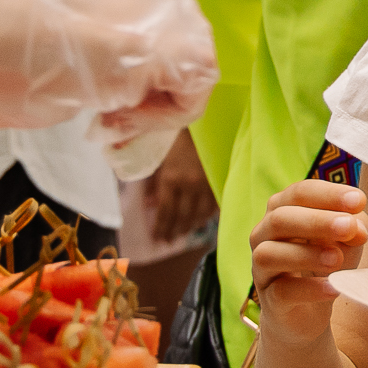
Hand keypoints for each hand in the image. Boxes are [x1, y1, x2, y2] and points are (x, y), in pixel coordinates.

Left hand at [147, 127, 216, 242]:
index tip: (157, 238)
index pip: (165, 211)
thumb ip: (154, 184)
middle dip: (174, 231)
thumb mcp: (161, 160)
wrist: (204, 125)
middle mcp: (188, 184)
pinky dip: (206, 216)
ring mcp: (206, 183)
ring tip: (183, 234)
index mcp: (170, 178)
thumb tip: (149, 206)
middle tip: (169, 242)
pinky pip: (213, 205)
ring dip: (190, 227)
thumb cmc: (177, 141)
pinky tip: (201, 221)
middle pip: (181, 216)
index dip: (161, 227)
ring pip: (199, 214)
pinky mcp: (218, 181)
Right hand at [248, 179, 367, 344]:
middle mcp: (264, 234)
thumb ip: (354, 226)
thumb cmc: (325, 262)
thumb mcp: (345, 239)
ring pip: (270, 254)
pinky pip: (281, 291)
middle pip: (281, 218)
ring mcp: (261, 268)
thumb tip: (356, 226)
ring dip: (307, 254)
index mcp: (283, 210)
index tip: (359, 201)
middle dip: (317, 221)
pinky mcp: (268, 299)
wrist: (307, 312)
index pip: (300, 193)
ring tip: (337, 259)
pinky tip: (333, 288)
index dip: (328, 194)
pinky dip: (309, 289)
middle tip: (349, 227)